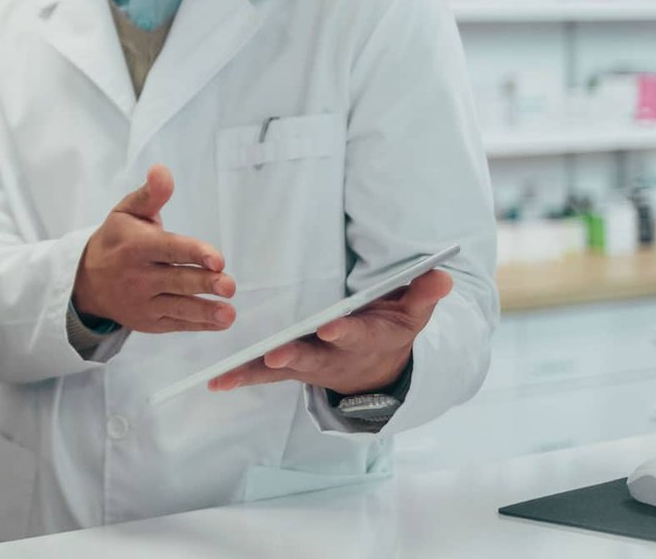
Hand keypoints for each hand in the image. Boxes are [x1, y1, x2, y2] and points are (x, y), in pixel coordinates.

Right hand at [71, 165, 236, 335]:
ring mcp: (144, 302)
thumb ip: (150, 194)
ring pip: (178, 306)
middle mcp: (139, 276)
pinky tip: (221, 321)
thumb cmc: (116, 240)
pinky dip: (199, 323)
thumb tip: (162, 170)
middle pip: (177, 280)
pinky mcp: (150, 321)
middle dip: (204, 283)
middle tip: (229, 285)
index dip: (194, 253)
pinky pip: (177, 323)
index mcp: (136, 246)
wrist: (86, 282)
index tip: (217, 259)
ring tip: (228, 312)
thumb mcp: (126, 211)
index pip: (169, 249)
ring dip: (205, 310)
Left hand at [208, 270, 453, 395]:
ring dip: (257, 371)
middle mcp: (336, 357)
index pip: (356, 334)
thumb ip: (422, 293)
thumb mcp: (413, 312)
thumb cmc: (391, 329)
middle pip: (314, 357)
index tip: (330, 328)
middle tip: (275, 356)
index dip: (344, 333)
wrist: (378, 369)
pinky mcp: (291, 369)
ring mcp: (311, 366)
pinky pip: (264, 374)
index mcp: (368, 339)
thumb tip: (441, 274)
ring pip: (282, 369)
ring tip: (228, 373)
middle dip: (295, 356)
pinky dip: (241, 377)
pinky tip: (215, 381)